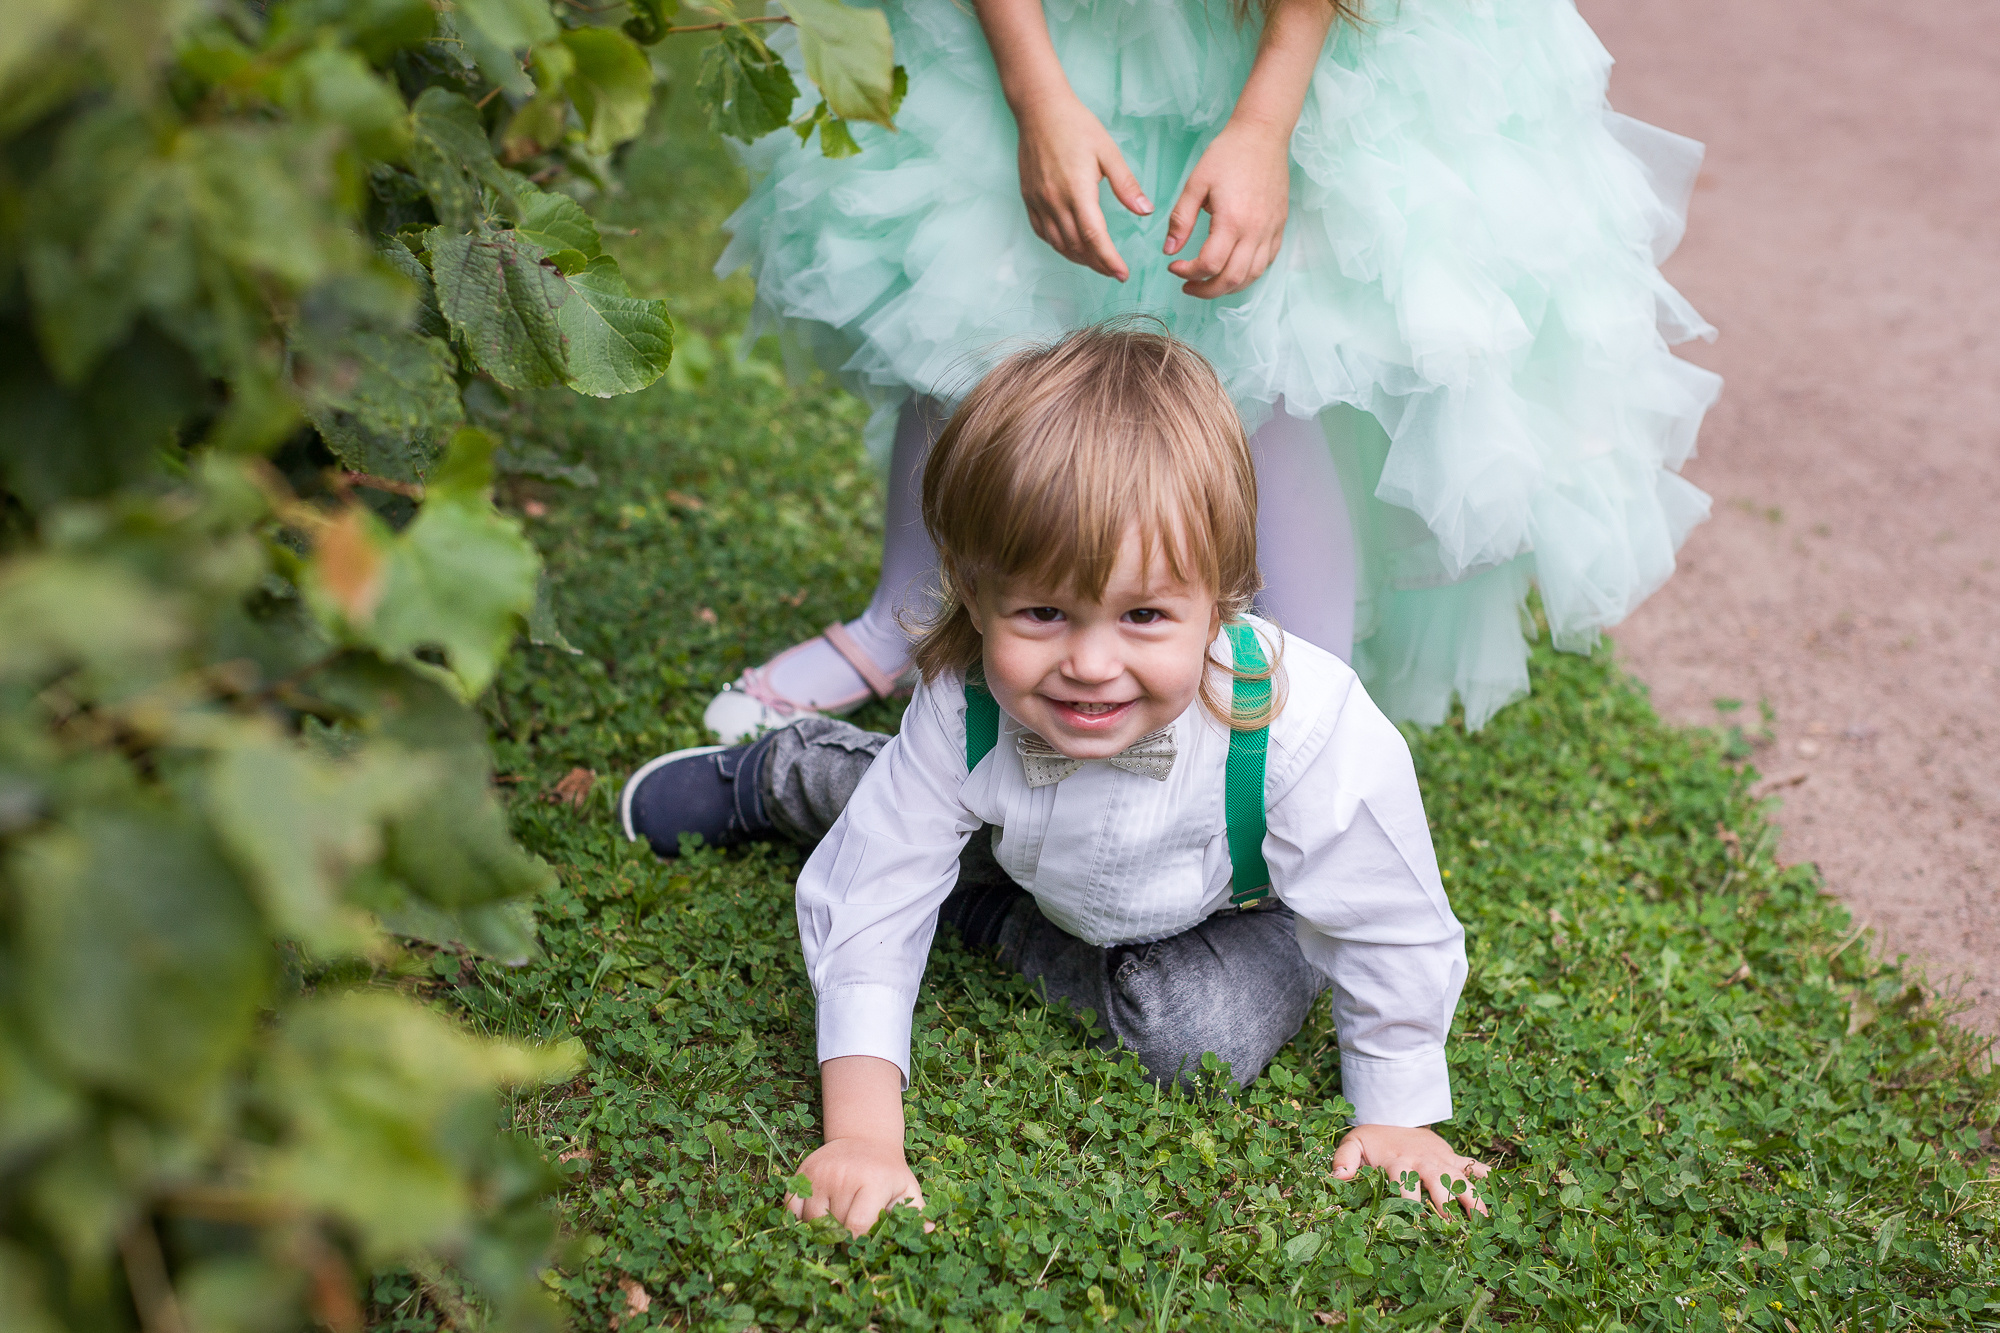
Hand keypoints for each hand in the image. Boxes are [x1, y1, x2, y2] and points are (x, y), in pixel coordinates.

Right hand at [785, 1135, 924, 1235]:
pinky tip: (813, 1219)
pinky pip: (791, 1206)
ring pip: (812, 1220)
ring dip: (821, 1230)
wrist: (865, 1138)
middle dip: (842, 1239)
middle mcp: (844, 1176)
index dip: (858, 1244)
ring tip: (835, 1225)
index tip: (862, 1246)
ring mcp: (821, 1174)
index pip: (858, 1226)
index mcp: (874, 1182)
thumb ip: (917, 1212)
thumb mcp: (907, 1188)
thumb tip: (929, 1232)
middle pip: (834, 1226)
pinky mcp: (803, 1172)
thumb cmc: (888, 1171)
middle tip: (850, 1238)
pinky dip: (797, 1219)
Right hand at [1014, 93, 1151, 280]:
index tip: (1122, 274)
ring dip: (1079, 258)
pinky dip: (1059, 246)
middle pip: (1077, 246)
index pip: (1094, 237)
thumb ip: (1126, 185)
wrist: (1039, 110)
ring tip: (1097, 263)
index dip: (1109, 260)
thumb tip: (1146, 211)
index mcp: (1077, 190)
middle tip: (1115, 271)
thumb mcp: (1108, 152)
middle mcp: (1055, 201)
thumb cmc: (1076, 126)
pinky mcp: (1029, 199)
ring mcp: (1039, 202)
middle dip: (1098, 264)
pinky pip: (1043, 233)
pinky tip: (1071, 247)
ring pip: (1059, 244)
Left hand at [1163, 118, 1291, 297]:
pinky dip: (1248, 274)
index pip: (1209, 265)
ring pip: (1252, 276)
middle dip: (1206, 290)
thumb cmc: (1227, 154)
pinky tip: (1232, 268)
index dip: (1187, 273)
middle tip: (1187, 286)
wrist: (1262, 135)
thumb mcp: (1195, 184)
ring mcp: (1271, 230)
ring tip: (1208, 283)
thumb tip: (1169, 250)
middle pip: (1232, 279)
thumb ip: (1180, 220)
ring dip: (1227, 287)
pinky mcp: (1279, 226)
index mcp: (1232, 220)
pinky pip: (1266, 262)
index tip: (1174, 266)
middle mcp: (1255, 230)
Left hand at [1332, 1125, 1490, 1216]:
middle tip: (1455, 1232)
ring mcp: (1443, 1158)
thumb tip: (1338, 1178)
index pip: (1404, 1186)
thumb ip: (1344, 1159)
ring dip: (1474, 1199)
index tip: (1413, 1227)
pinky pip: (1475, 1166)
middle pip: (1439, 1184)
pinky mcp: (1454, 1157)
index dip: (1409, 1207)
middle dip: (1448, 1207)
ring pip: (1462, 1178)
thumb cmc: (1373, 1140)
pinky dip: (1488, 1178)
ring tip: (1486, 1223)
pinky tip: (1502, 1196)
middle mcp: (1424, 1160)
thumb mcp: (1353, 1143)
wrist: (1394, 1114)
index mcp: (1399, 1161)